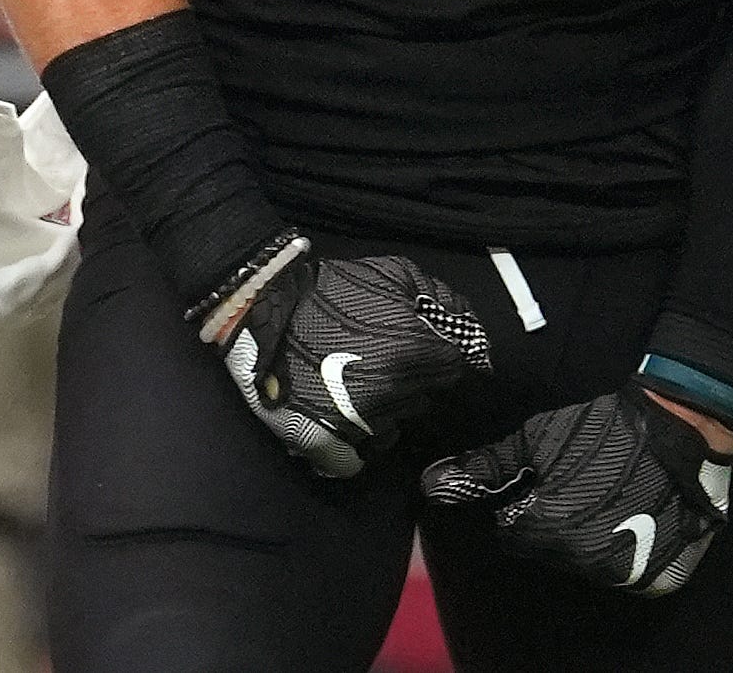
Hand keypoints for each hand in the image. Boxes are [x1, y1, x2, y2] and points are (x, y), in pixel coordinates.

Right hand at [204, 239, 496, 477]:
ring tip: (363, 380)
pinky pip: (357, 458)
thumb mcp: (392, 273)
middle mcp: (393, 392)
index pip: (454, 367)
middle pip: (426, 397)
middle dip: (415, 379)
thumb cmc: (331, 289)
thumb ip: (438, 301)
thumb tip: (472, 332)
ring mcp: (359, 422)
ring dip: (389, 407)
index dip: (441, 354)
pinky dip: (359, 444)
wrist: (261, 305)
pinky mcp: (325, 441)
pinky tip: (353, 420)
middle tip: (388, 358)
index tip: (427, 347)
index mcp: (413, 351)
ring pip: (395, 425)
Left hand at [422, 384, 732, 594]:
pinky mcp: (663, 576)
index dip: (520, 504)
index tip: (538, 481)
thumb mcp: (534, 438)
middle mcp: (588, 562)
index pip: (511, 534)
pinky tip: (628, 515)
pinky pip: (629, 574)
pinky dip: (624, 551)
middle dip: (550, 521)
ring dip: (587, 537)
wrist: (679, 424)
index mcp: (549, 530)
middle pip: (549, 552)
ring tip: (601, 494)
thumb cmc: (600, 425)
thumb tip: (431, 484)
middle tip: (573, 483)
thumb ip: (484, 468)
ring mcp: (630, 574)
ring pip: (588, 564)